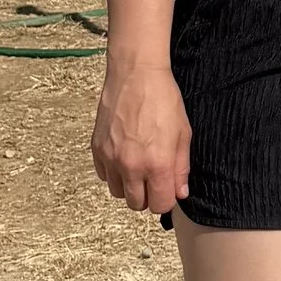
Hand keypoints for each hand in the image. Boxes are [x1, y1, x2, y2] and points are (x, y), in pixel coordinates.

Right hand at [91, 61, 191, 214]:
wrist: (136, 75)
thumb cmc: (164, 100)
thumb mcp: (183, 134)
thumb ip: (181, 167)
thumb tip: (180, 192)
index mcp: (157, 164)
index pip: (160, 204)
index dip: (166, 199)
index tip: (168, 189)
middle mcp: (131, 166)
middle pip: (136, 204)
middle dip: (147, 196)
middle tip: (154, 179)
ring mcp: (111, 158)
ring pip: (118, 192)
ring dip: (129, 185)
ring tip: (138, 166)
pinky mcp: (97, 149)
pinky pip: (104, 175)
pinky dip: (113, 172)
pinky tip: (124, 156)